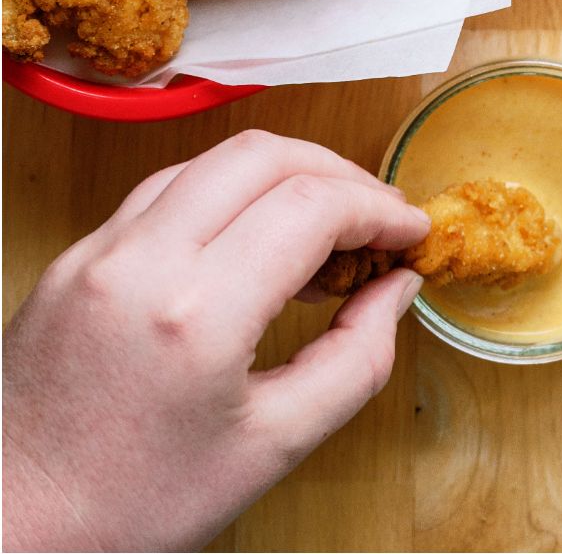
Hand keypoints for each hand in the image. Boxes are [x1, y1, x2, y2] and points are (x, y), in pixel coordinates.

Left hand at [3, 131, 429, 553]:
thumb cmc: (130, 508)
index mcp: (197, 315)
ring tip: (318, 233)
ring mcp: (98, 250)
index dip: (377, 208)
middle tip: (374, 220)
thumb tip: (395, 290)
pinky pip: (164, 190)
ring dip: (279, 175)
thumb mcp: (269, 450)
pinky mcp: (73, 255)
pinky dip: (223, 195)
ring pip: (211, 160)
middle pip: (264, 155)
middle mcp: (141, 262)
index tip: (410, 232)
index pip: (311, 207)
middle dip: (336, 174)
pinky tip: (249, 243)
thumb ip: (354, 362)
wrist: (12, 527)